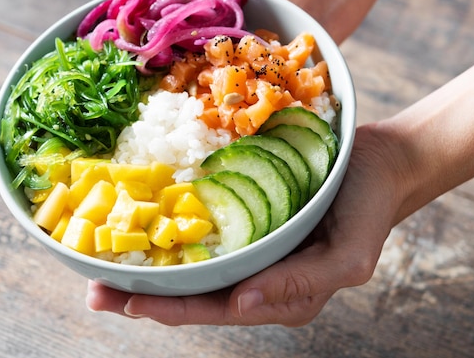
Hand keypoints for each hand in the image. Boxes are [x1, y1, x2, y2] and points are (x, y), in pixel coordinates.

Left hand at [86, 124, 403, 325]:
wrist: (378, 163)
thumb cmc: (368, 210)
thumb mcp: (351, 256)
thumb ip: (301, 285)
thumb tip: (241, 305)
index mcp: (277, 294)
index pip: (215, 309)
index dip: (169, 310)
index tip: (128, 303)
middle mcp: (256, 274)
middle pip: (192, 292)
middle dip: (143, 295)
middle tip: (95, 290)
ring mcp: (249, 245)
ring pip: (190, 264)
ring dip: (148, 265)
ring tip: (101, 263)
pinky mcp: (245, 214)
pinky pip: (202, 228)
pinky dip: (169, 230)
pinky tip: (141, 222)